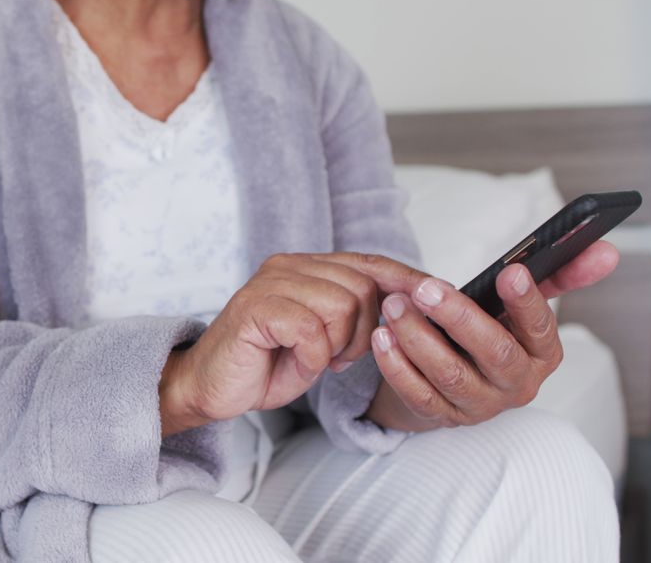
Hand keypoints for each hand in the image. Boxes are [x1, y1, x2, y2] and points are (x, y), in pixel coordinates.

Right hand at [160, 252, 429, 435]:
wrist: (212, 388)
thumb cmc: (268, 364)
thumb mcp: (324, 338)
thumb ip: (355, 315)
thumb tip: (409, 304)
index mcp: (306, 266)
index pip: (368, 262)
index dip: (405, 280)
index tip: (438, 296)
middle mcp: (288, 265)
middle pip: (362, 287)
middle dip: (365, 332)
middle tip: (341, 358)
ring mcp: (268, 283)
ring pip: (341, 305)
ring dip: (339, 345)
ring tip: (320, 361)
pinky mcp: (254, 308)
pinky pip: (310, 329)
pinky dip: (313, 356)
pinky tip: (299, 364)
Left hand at [367, 241, 619, 431]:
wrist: (452, 377)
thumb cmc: (490, 330)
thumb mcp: (522, 303)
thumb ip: (562, 273)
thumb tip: (608, 250)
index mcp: (543, 354)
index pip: (541, 328)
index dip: (528, 301)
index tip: (509, 272)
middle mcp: (517, 384)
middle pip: (494, 354)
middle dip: (460, 318)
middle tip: (426, 288)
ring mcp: (479, 405)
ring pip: (450, 375)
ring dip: (419, 338)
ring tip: (394, 306)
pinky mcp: (442, 417)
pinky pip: (418, 395)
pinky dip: (396, 366)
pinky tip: (381, 336)